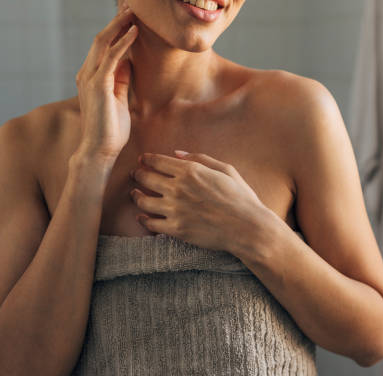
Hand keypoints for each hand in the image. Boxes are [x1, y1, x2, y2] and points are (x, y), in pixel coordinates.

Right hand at [74, 1, 138, 161]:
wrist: (101, 150)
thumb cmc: (111, 129)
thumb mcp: (119, 99)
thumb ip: (121, 80)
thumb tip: (128, 62)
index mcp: (91, 78)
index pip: (103, 47)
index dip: (115, 31)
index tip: (130, 18)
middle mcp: (86, 74)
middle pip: (101, 39)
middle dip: (116, 22)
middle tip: (131, 7)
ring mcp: (90, 79)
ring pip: (103, 43)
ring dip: (119, 26)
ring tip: (133, 13)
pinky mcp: (99, 85)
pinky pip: (112, 57)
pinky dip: (123, 43)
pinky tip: (134, 32)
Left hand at [128, 150, 270, 253]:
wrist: (247, 227)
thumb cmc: (240, 197)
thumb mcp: (225, 169)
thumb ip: (200, 158)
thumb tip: (176, 153)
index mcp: (190, 171)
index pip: (157, 161)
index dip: (146, 159)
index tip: (143, 160)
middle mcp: (178, 188)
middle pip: (145, 178)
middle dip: (138, 174)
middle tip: (135, 175)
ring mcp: (175, 210)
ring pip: (143, 201)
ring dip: (136, 196)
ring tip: (135, 194)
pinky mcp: (176, 229)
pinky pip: (151, 223)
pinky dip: (143, 219)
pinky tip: (142, 216)